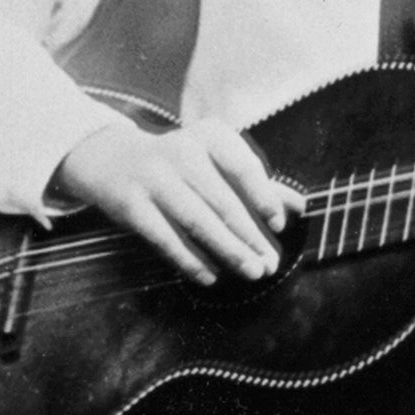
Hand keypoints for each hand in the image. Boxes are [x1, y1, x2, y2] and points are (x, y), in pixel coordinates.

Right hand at [54, 118, 303, 287]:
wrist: (113, 159)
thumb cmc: (180, 163)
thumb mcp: (216, 161)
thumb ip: (256, 183)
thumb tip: (300, 207)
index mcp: (210, 136)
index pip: (243, 167)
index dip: (263, 197)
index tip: (279, 225)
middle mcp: (182, 152)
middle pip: (223, 202)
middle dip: (251, 237)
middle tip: (270, 264)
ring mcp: (154, 178)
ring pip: (198, 222)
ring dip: (228, 251)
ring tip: (251, 273)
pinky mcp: (132, 205)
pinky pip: (167, 239)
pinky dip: (191, 260)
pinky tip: (211, 277)